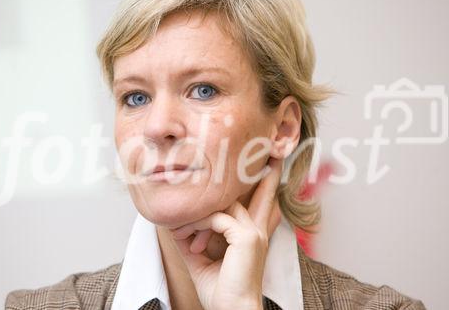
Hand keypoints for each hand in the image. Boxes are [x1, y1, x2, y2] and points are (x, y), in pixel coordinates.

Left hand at [170, 157, 283, 309]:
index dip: (262, 188)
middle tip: (272, 157)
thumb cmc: (220, 292)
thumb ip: (192, 240)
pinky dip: (197, 226)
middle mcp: (256, 230)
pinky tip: (187, 239)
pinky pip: (216, 218)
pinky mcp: (247, 237)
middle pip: (261, 194)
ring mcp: (253, 232)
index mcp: (250, 236)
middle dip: (267, 175)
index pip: (258, 206)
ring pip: (223, 205)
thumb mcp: (201, 260)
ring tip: (178, 229)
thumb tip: (177, 226)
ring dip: (197, 215)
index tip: (265, 170)